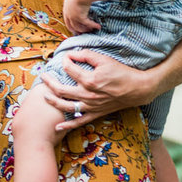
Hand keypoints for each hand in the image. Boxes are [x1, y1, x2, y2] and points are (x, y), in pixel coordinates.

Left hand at [40, 49, 155, 131]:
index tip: (65, 58)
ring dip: (52, 102)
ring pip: (66, 106)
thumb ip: (86, 55)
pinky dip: (67, 125)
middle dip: (49, 82)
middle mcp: (88, 95)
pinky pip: (79, 121)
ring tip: (44, 96)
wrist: (138, 89)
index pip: (69, 69)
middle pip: (61, 89)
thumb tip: (71, 54)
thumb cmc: (122, 73)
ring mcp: (91, 106)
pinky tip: (56, 127)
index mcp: (89, 80)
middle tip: (43, 76)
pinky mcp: (96, 113)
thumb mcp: (105, 60)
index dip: (65, 61)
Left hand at [62, 0, 98, 34]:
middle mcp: (68, 15)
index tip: (75, 30)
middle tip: (84, 33)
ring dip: (86, 29)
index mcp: (66, 10)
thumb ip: (77, 1)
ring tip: (92, 29)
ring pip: (79, 27)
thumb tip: (82, 1)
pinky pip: (87, 24)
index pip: (67, 21)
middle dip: (78, 31)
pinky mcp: (80, 17)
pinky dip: (93, 25)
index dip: (71, 26)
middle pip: (72, 26)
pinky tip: (98, 26)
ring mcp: (73, 17)